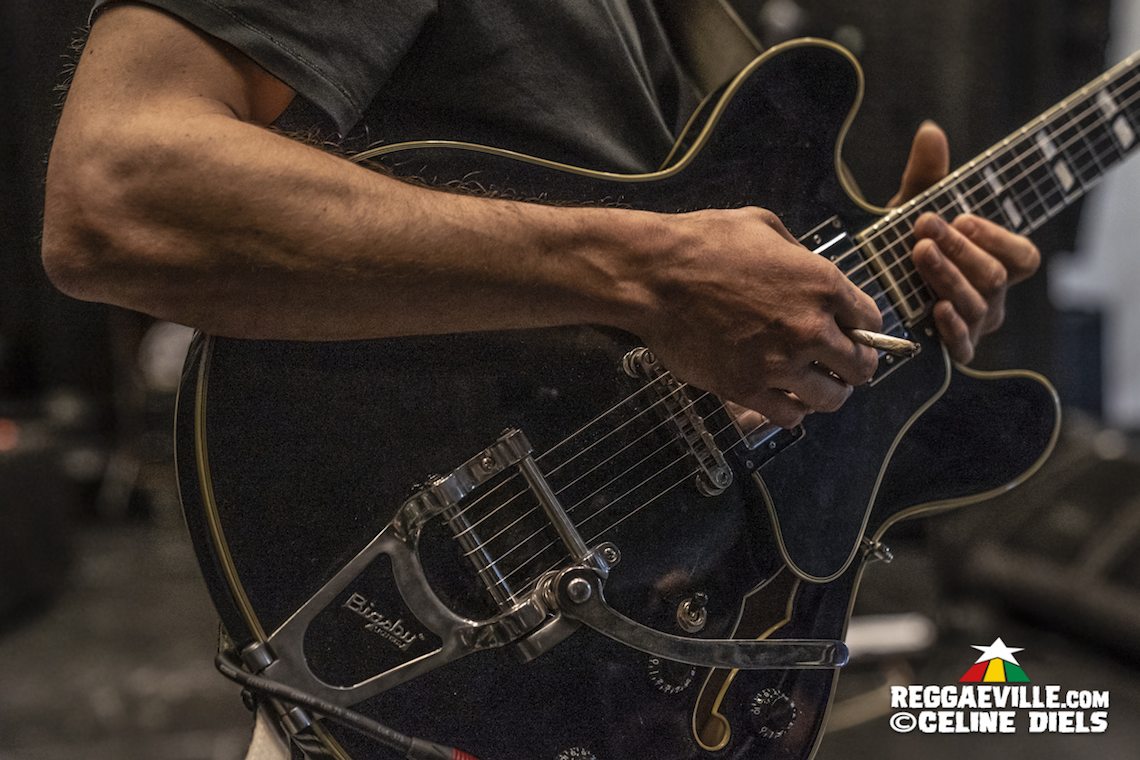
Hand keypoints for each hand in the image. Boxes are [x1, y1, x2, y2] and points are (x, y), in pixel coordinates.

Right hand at [635, 206, 881, 428]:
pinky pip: (789, 417)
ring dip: (828, 393)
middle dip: (855, 366)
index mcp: (822, 284)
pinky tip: (785, 400)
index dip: (864, 328)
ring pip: (831, 398)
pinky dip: (792, 412)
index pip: (871, 321)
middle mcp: (809, 328)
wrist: (653, 276)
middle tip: (841, 366)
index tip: (854, 334)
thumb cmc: (702, 244)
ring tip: (816, 387)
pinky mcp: (747, 388)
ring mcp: (779, 363)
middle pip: (860, 366)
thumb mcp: (763, 225)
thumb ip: (799, 254)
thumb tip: (810, 273)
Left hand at [893, 122, 1040, 362]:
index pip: (1023, 258)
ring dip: (948, 276)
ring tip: (920, 254)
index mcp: (995, 263)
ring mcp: (974, 324)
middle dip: (960, 250)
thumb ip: (926, 174)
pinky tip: (934, 309)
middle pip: (995, 278)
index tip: (961, 217)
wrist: (869, 284)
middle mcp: (992, 296)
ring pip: (977, 305)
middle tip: (925, 228)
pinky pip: (962, 345)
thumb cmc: (904, 242)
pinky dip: (952, 328)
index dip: (996, 238)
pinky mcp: (949, 347)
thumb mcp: (913, 207)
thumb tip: (929, 131)